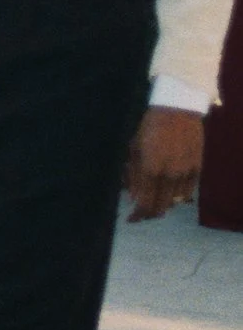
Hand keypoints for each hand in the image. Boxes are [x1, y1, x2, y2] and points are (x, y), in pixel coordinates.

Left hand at [125, 105, 204, 221]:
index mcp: (150, 169)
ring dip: (163, 205)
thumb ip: (133, 176)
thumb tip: (133, 199)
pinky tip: (171, 195)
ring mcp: (185, 172)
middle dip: (149, 214)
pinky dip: (179, 197)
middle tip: (141, 214)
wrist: (177, 110)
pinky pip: (188, 192)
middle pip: (160, 206)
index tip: (131, 219)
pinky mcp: (197, 168)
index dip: (137, 216)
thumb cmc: (149, 128)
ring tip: (155, 202)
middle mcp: (169, 174)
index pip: (145, 204)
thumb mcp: (134, 150)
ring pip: (175, 202)